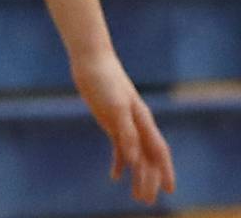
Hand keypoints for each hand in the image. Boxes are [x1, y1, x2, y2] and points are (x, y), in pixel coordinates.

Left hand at [72, 50, 174, 204]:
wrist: (91, 59)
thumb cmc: (106, 79)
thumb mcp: (116, 106)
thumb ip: (126, 132)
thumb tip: (133, 160)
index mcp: (143, 121)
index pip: (158, 151)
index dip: (164, 171)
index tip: (169, 189)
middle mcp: (138, 124)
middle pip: (148, 158)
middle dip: (150, 179)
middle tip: (146, 200)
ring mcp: (125, 124)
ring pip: (135, 156)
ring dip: (137, 175)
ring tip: (136, 196)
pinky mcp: (111, 121)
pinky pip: (119, 147)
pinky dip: (119, 162)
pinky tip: (115, 176)